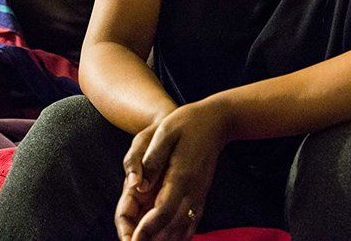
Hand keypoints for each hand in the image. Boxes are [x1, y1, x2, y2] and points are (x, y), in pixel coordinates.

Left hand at [116, 100, 232, 240]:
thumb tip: (139, 186)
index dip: (147, 228)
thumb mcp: (165, 132)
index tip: (133, 240)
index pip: (163, 210)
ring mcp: (199, 195)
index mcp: (181, 176)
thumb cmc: (188, 123)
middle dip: (151, 240)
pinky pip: (191, 224)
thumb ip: (152, 159)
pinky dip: (179, 236)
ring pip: (182, 230)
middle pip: (172, 227)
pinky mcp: (201, 196)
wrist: (217, 121)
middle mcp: (193, 191)